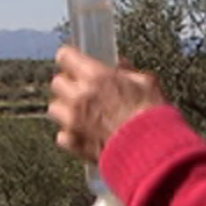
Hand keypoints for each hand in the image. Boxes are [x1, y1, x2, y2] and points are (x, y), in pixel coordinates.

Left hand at [48, 46, 165, 162]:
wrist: (149, 149)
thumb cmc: (150, 116)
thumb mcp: (146, 84)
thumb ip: (129, 72)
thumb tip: (123, 67)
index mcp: (95, 76)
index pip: (66, 56)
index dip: (71, 59)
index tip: (75, 62)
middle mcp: (78, 96)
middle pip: (57, 82)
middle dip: (68, 84)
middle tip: (82, 89)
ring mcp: (73, 122)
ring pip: (54, 108)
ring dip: (65, 109)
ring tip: (81, 114)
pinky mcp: (74, 143)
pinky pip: (62, 135)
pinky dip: (70, 134)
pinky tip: (85, 134)